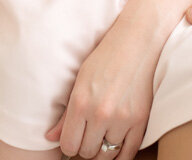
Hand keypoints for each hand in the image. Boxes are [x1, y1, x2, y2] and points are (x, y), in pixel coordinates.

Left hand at [45, 22, 156, 159]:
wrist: (137, 43)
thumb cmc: (105, 58)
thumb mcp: (79, 81)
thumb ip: (66, 114)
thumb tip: (50, 138)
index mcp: (80, 103)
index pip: (69, 145)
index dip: (69, 145)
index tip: (73, 139)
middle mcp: (100, 114)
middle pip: (87, 152)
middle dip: (85, 147)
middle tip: (88, 136)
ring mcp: (122, 119)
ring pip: (107, 155)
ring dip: (103, 150)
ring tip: (101, 138)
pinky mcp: (141, 120)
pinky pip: (129, 152)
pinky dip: (120, 154)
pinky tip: (116, 147)